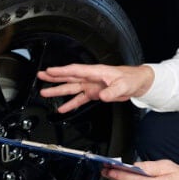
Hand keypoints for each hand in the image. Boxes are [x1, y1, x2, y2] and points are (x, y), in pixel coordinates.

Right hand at [37, 64, 153, 112]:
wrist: (137, 83)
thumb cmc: (131, 79)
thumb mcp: (123, 85)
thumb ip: (112, 91)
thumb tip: (102, 95)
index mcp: (96, 72)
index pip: (76, 71)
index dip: (62, 71)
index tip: (50, 71)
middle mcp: (90, 78)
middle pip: (69, 77)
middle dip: (54, 77)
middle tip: (41, 76)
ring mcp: (91, 86)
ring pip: (71, 88)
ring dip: (58, 90)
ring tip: (45, 92)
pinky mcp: (93, 94)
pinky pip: (79, 99)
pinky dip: (71, 104)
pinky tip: (62, 108)